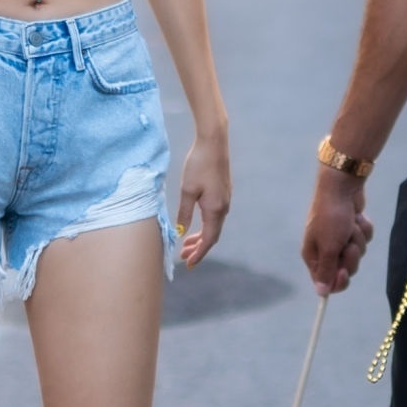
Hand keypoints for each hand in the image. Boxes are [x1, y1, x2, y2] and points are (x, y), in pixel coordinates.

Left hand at [175, 128, 229, 266]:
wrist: (214, 143)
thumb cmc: (198, 164)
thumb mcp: (187, 190)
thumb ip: (184, 213)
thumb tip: (181, 233)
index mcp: (215, 210)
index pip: (208, 240)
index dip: (199, 253)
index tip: (188, 264)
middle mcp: (224, 207)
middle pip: (212, 236)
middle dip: (198, 248)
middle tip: (183, 257)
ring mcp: (225, 200)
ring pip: (214, 226)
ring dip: (201, 237)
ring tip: (187, 243)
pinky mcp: (223, 193)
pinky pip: (215, 217)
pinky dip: (205, 226)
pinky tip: (195, 224)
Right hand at [301, 166, 373, 295]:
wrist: (342, 186)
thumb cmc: (331, 217)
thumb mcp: (328, 247)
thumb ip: (326, 271)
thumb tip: (321, 293)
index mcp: (313, 255)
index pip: (326, 282)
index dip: (338, 280)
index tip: (345, 272)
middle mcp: (325, 249)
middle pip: (346, 269)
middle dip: (351, 256)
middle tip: (349, 243)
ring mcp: (340, 238)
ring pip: (357, 253)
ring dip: (358, 239)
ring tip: (351, 225)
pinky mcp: (352, 228)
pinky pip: (364, 239)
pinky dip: (363, 229)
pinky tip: (357, 217)